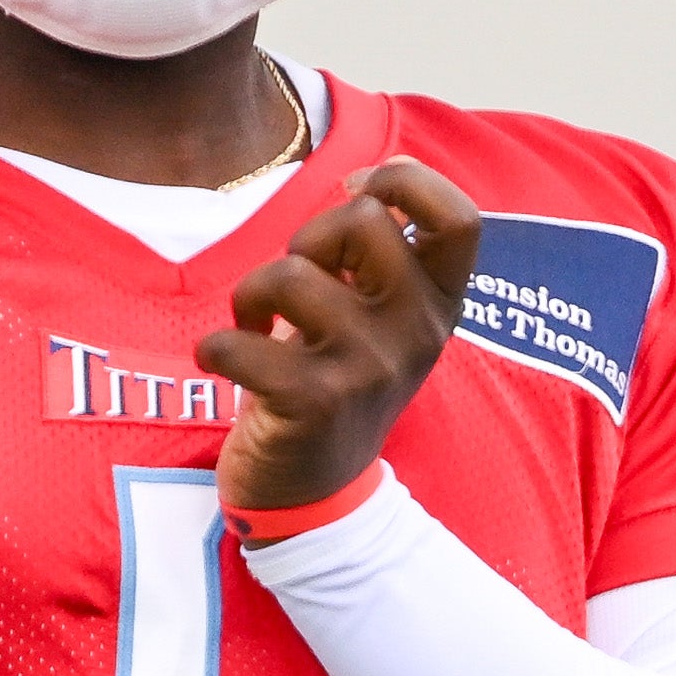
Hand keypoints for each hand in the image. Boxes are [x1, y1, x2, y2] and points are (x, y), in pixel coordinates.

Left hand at [201, 157, 484, 511]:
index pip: (459, 217)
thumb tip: (371, 179)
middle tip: (295, 286)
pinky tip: (222, 363)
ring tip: (254, 328)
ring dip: (251, 293)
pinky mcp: (313, 402)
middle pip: (363, 219)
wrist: (316, 497)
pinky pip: (240, 341)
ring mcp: (368, 368)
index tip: (357, 190)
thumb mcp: (381, 318)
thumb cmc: (336, 383)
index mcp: (440, 305)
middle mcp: (416, 332)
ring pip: (290, 272)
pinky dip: (215, 346)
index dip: (404, 181)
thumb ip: (381, 256)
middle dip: (309, 237)